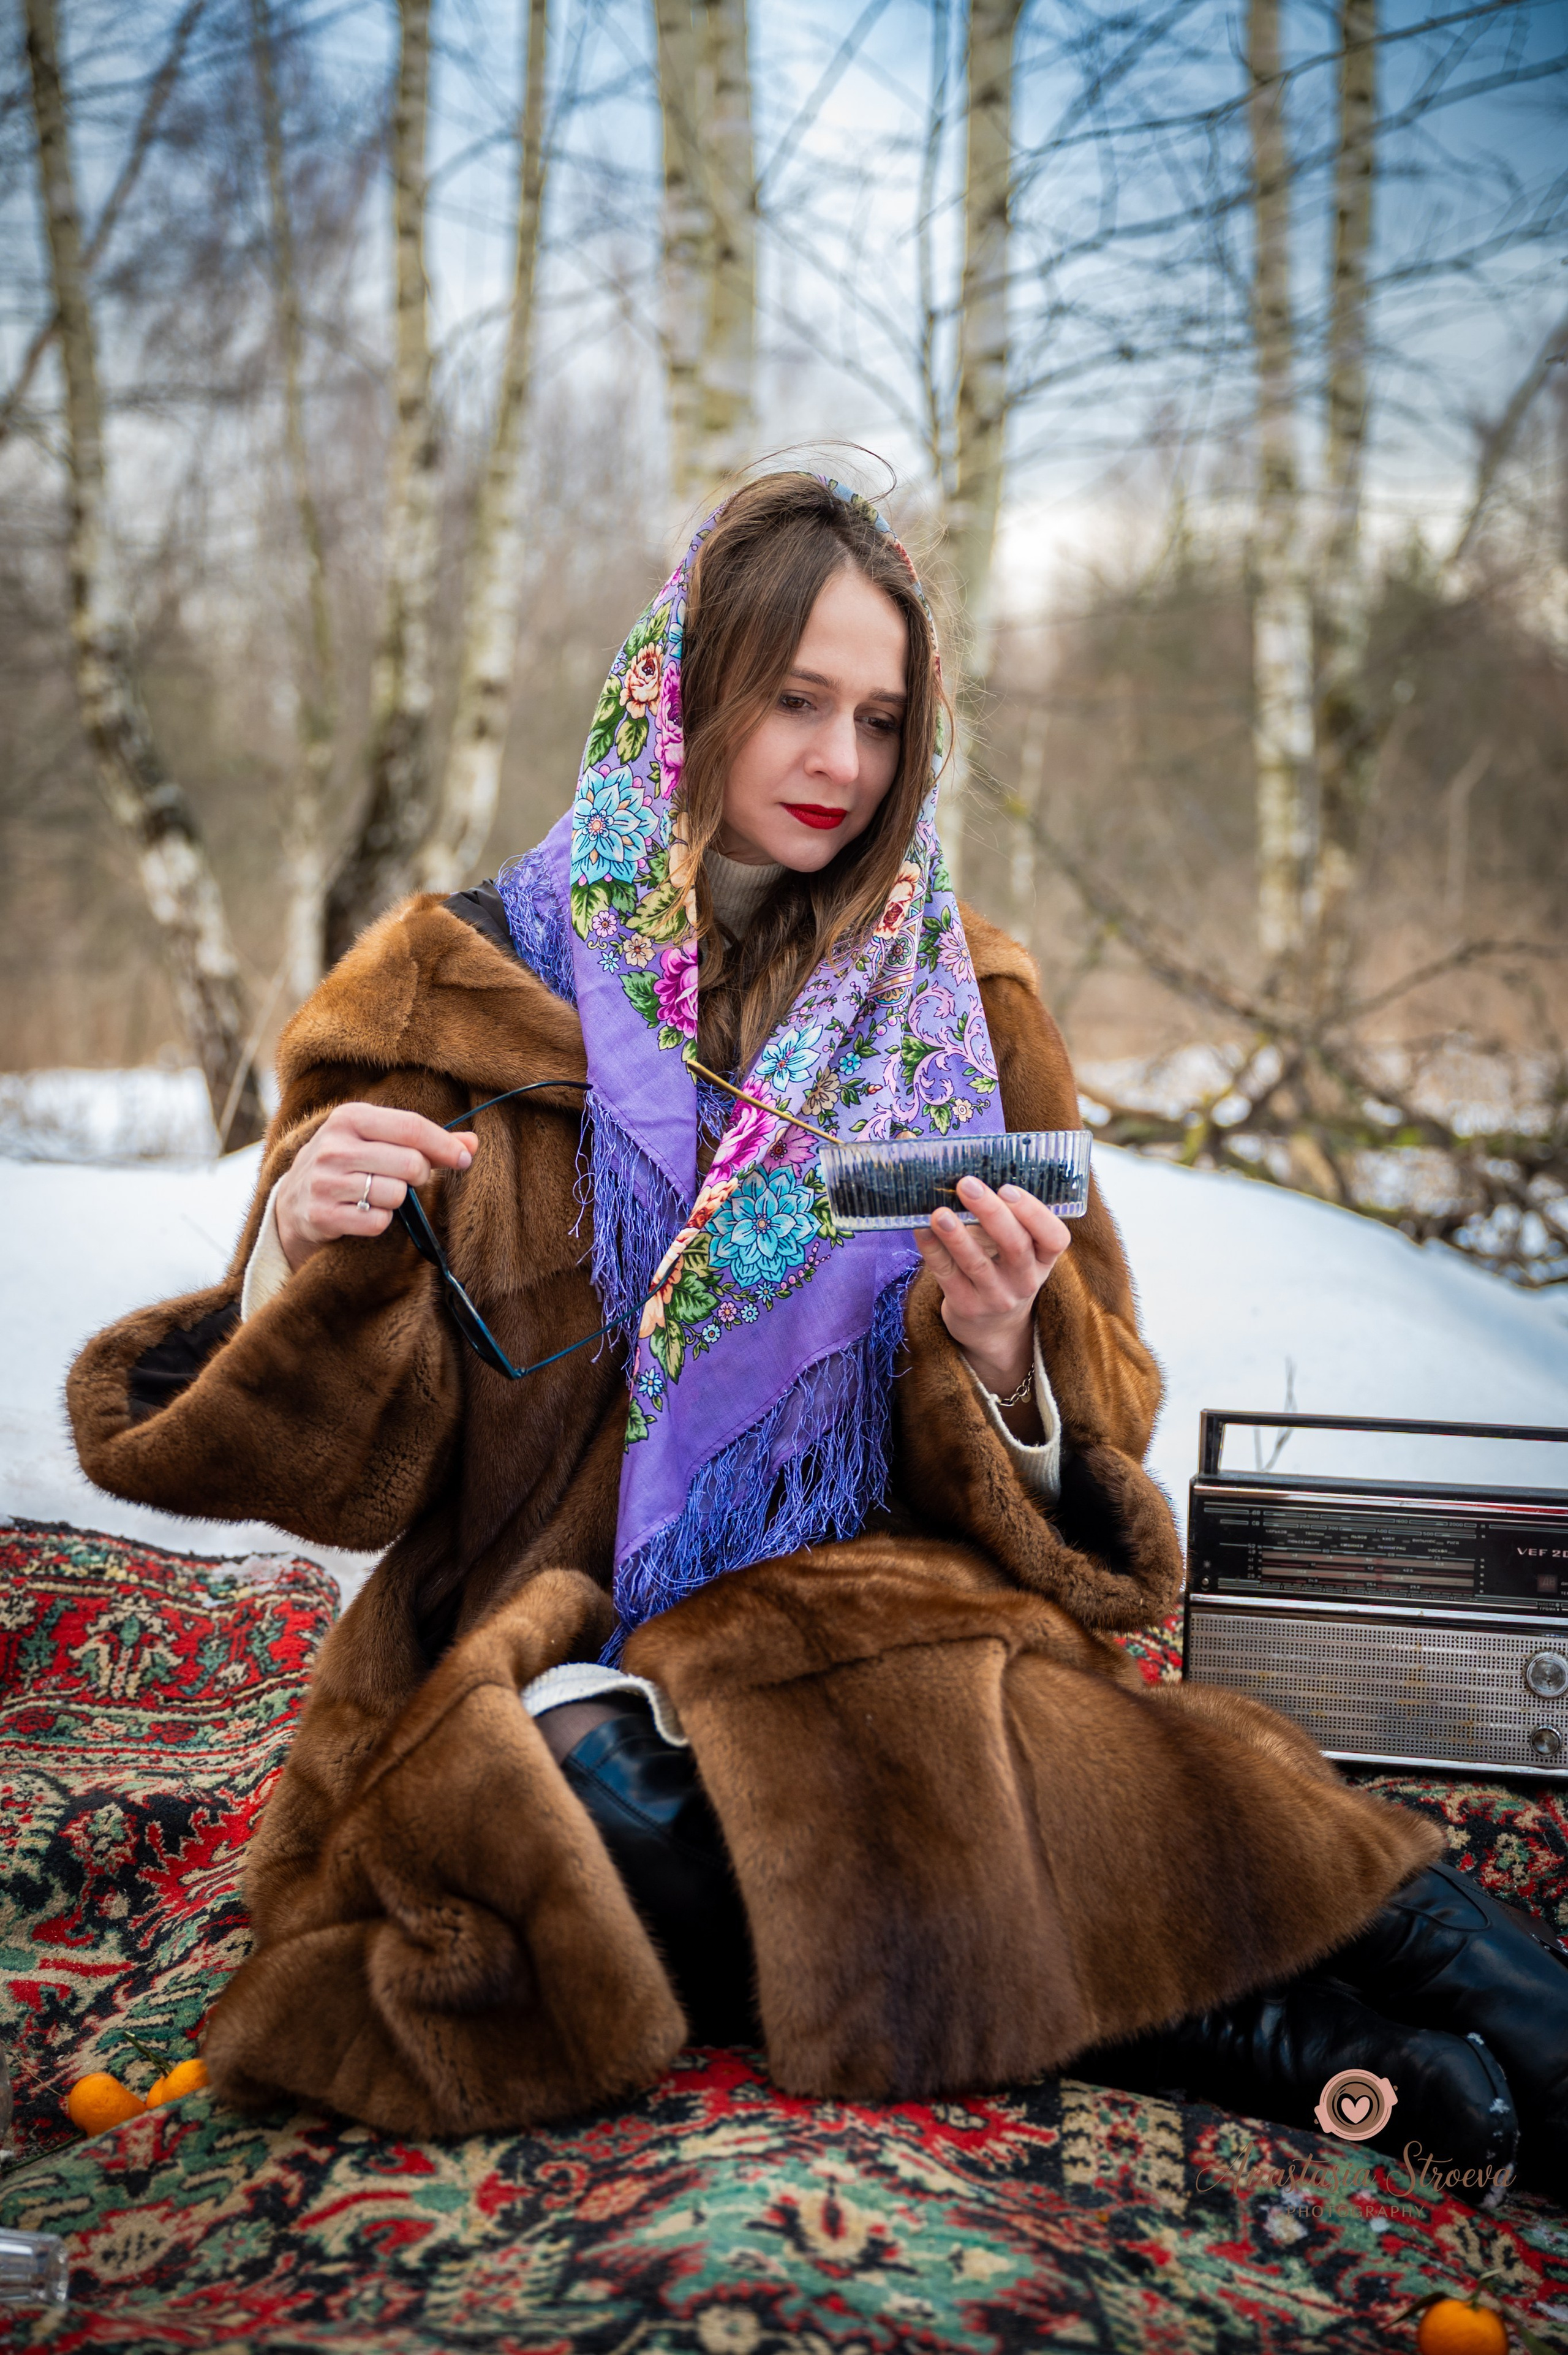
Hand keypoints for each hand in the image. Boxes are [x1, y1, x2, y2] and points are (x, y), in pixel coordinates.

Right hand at [273, 1103, 478, 1272]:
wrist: (291, 1203)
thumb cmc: (347, 1166)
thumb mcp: (377, 1141)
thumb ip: (424, 1142)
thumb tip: (473, 1143)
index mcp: (349, 1117)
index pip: (412, 1126)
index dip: (444, 1145)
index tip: (464, 1159)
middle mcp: (334, 1146)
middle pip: (410, 1163)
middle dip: (419, 1176)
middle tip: (407, 1180)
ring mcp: (324, 1181)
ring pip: (396, 1194)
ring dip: (398, 1201)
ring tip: (379, 1195)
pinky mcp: (321, 1215)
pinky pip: (377, 1221)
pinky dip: (380, 1222)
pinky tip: (364, 1214)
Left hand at [913, 1176, 1070, 1396]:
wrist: (992, 1327)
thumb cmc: (1003, 1268)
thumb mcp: (1017, 1248)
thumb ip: (1004, 1215)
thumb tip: (969, 1175)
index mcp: (1044, 1258)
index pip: (1055, 1238)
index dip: (1034, 1213)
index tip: (1008, 1188)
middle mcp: (1026, 1280)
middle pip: (1015, 1247)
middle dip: (991, 1213)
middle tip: (967, 1185)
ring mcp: (997, 1297)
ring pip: (977, 1264)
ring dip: (957, 1235)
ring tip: (939, 1212)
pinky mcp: (966, 1307)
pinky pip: (947, 1277)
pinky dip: (933, 1251)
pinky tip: (921, 1230)